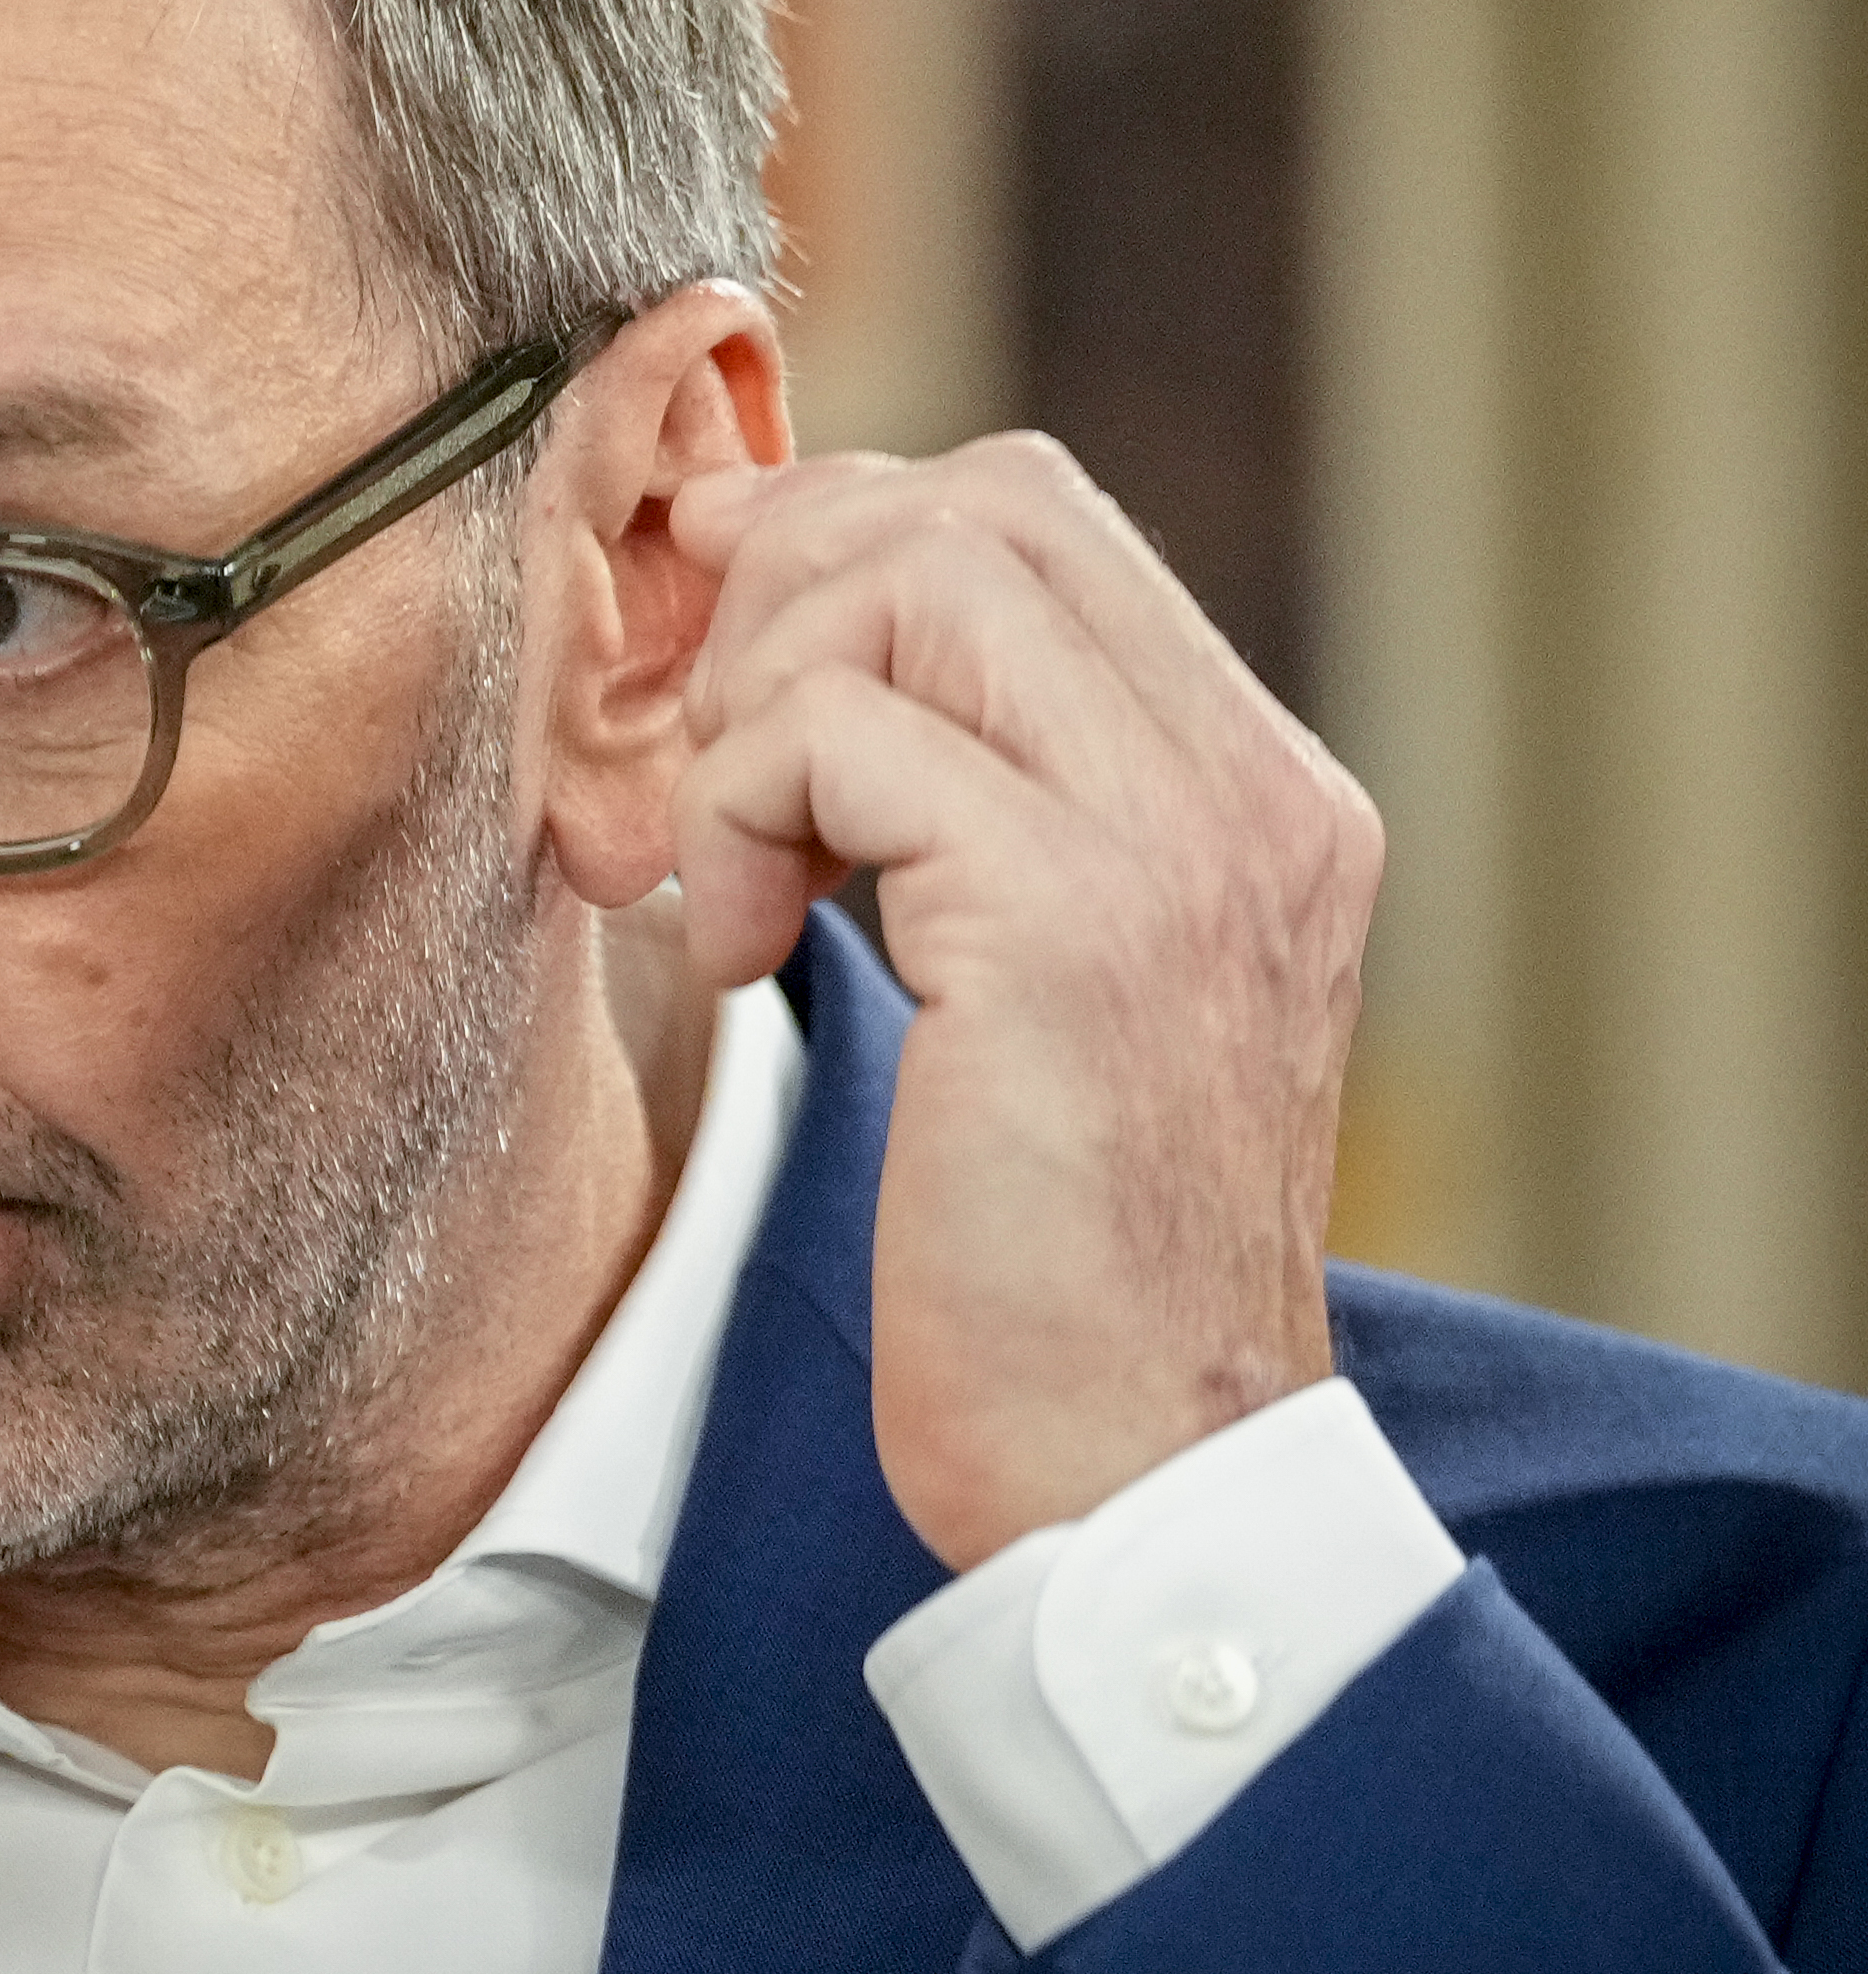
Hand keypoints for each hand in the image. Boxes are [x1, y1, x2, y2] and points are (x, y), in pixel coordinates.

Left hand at [667, 435, 1381, 1571]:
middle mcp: (1249, 790)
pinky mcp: (1069, 924)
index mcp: (1255, 792)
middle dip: (790, 592)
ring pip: (917, 571)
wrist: (1136, 1472)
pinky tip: (750, 960)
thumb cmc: (1044, 1256)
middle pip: (980, 501)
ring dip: (763, 701)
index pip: (1035, 518)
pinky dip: (739, 816)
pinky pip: (838, 734)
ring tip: (744, 873)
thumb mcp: (1033, 985)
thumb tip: (782, 616)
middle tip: (718, 770)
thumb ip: (967, 803)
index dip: (842, 542)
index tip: (724, 668)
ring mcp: (1179, 844)